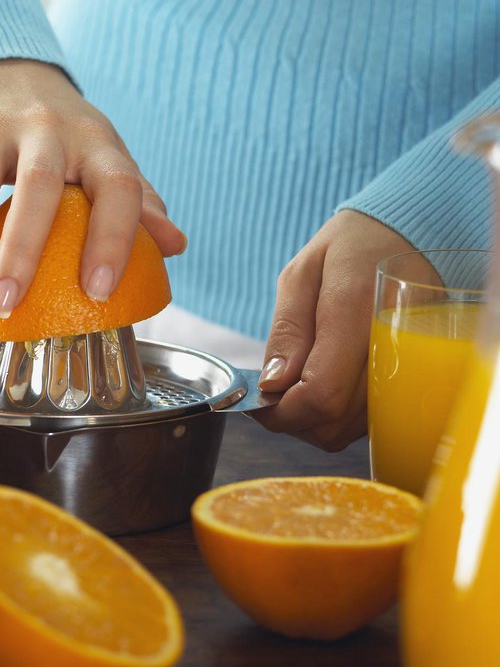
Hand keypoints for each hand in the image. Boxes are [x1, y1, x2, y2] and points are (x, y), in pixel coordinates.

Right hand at [0, 59, 185, 323]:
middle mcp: (45, 129)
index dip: (114, 237)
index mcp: (94, 139)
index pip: (117, 185)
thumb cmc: (57, 128)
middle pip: (37, 188)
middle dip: (21, 250)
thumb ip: (136, 198)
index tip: (101, 292)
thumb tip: (175, 246)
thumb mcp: (100, 150)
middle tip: (9, 306)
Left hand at [250, 210, 440, 450]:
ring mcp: (407, 370)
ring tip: (295, 384)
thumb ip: (288, 330)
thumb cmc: (349, 249)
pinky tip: (322, 386)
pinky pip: (366, 421)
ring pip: (348, 430)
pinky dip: (336, 417)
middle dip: (290, 418)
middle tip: (271, 392)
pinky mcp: (410, 381)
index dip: (281, 410)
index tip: (256, 400)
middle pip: (333, 422)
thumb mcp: (302, 274)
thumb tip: (272, 384)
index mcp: (356, 311)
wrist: (409, 237)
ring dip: (311, 420)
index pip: (321, 394)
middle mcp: (390, 348)